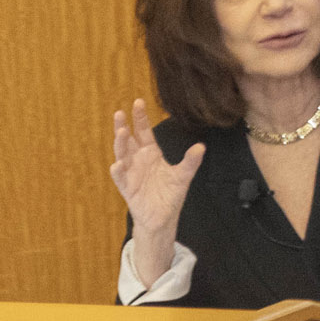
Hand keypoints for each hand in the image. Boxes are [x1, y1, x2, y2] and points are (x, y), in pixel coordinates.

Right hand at [109, 99, 204, 284]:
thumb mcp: (183, 176)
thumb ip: (190, 162)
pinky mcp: (128, 189)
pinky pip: (121, 178)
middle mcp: (138, 161)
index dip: (140, 118)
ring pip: (122, 155)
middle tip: (120, 113)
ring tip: (121, 132)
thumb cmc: (170, 195)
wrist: (162, 218)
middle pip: (128, 140)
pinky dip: (118, 171)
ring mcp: (131, 174)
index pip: (143, 132)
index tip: (138, 102)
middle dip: (123, 126)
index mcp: (151, 154)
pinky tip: (118, 164)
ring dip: (120, 144)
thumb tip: (201, 147)